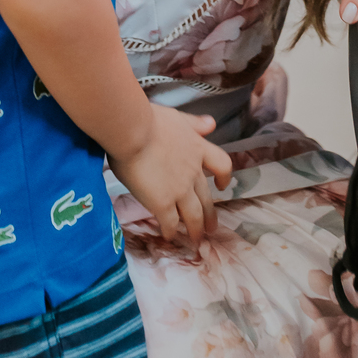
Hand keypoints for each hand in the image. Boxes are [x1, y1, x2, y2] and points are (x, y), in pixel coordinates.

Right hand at [108, 108, 231, 242]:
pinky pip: (170, 222)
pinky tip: (168, 237)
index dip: (224, 177)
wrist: (133, 130)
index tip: (221, 185)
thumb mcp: (176, 117)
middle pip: (207, 198)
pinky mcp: (162, 203)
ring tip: (196, 240)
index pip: (221, 165)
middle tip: (211, 228)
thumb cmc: (149, 119)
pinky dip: (171, 232)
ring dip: (195, 230)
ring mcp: (179, 190)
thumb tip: (212, 124)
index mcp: (198, 148)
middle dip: (210, 215)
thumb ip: (194, 124)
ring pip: (193, 215)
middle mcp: (193, 172)